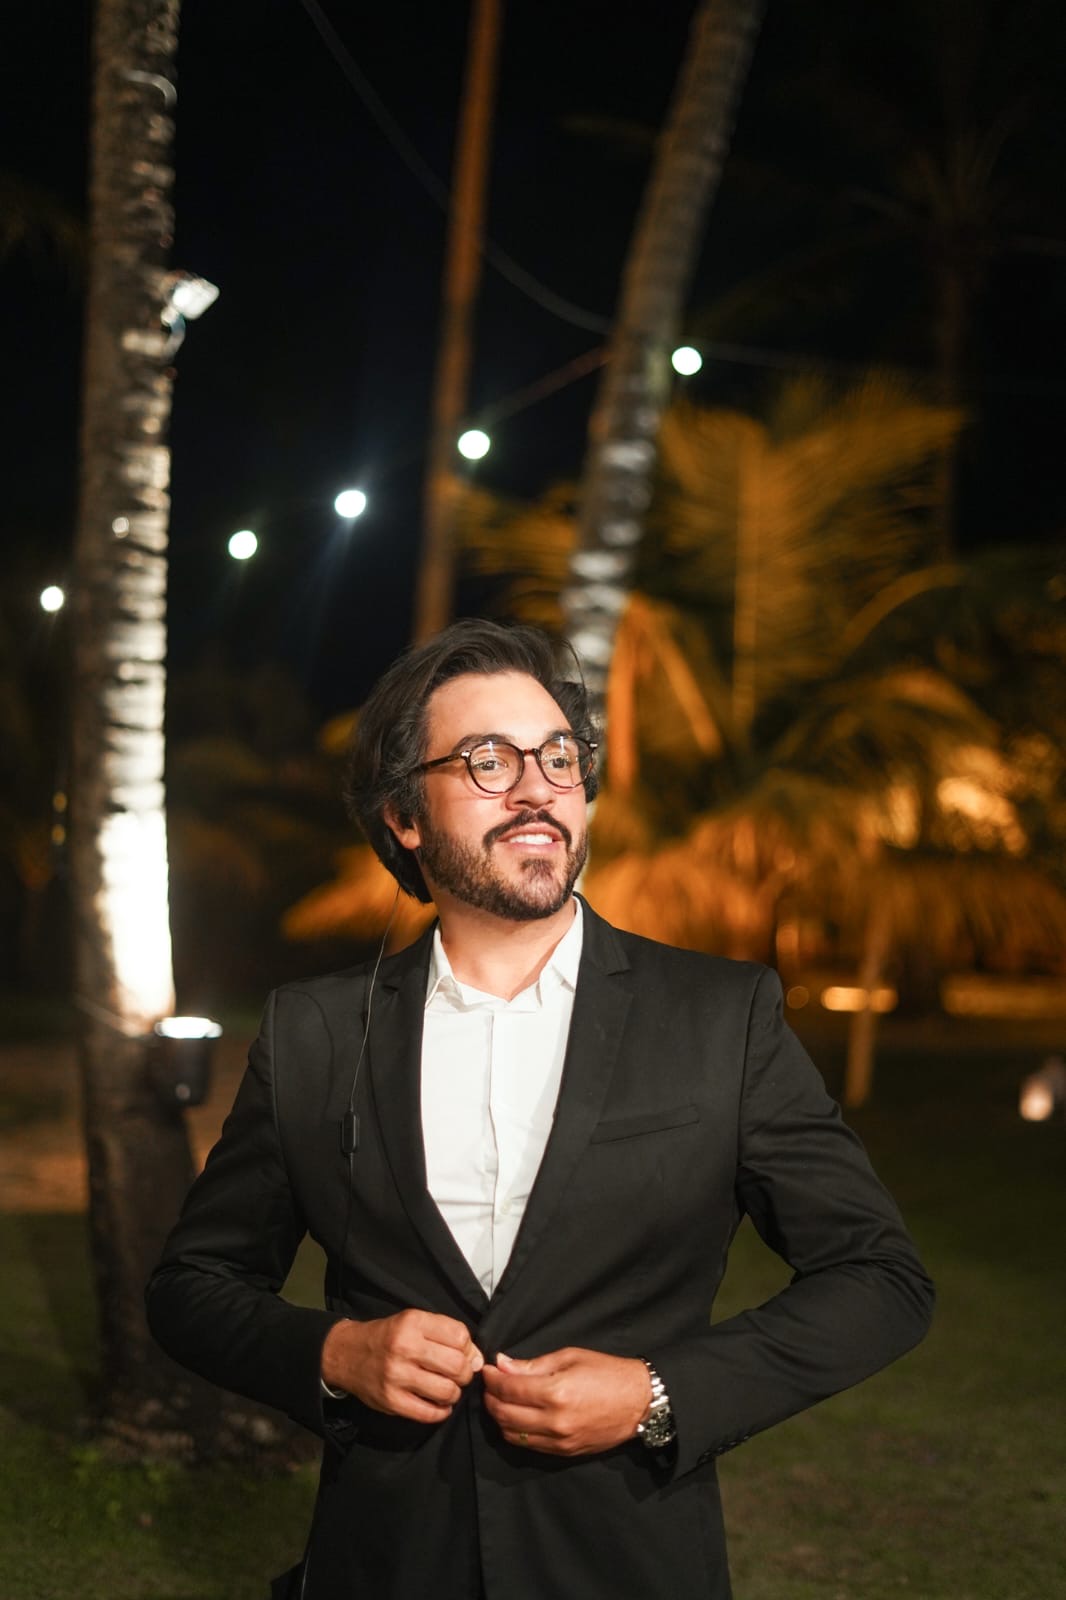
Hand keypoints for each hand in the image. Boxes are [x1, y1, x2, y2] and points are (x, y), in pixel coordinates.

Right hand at [321, 1310, 482, 1422]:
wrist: (347, 1354)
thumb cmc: (388, 1336)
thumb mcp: (413, 1321)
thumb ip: (445, 1334)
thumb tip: (477, 1359)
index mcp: (413, 1323)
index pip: (460, 1336)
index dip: (469, 1348)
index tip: (465, 1354)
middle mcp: (405, 1348)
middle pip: (457, 1365)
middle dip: (465, 1373)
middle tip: (459, 1375)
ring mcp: (397, 1376)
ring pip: (447, 1391)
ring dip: (454, 1393)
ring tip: (448, 1389)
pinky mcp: (391, 1401)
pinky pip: (428, 1413)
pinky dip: (441, 1412)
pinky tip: (440, 1405)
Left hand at [481, 1347, 650, 1455]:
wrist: (639, 1402)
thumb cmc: (607, 1372)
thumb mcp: (570, 1357)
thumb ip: (533, 1365)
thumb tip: (502, 1364)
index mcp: (556, 1392)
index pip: (508, 1389)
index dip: (492, 1379)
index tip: (487, 1369)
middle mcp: (554, 1420)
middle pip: (504, 1414)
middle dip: (490, 1398)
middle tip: (490, 1384)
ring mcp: (559, 1440)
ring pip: (512, 1434)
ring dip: (499, 1417)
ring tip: (500, 1400)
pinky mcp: (564, 1452)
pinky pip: (529, 1446)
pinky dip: (516, 1432)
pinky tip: (516, 1417)